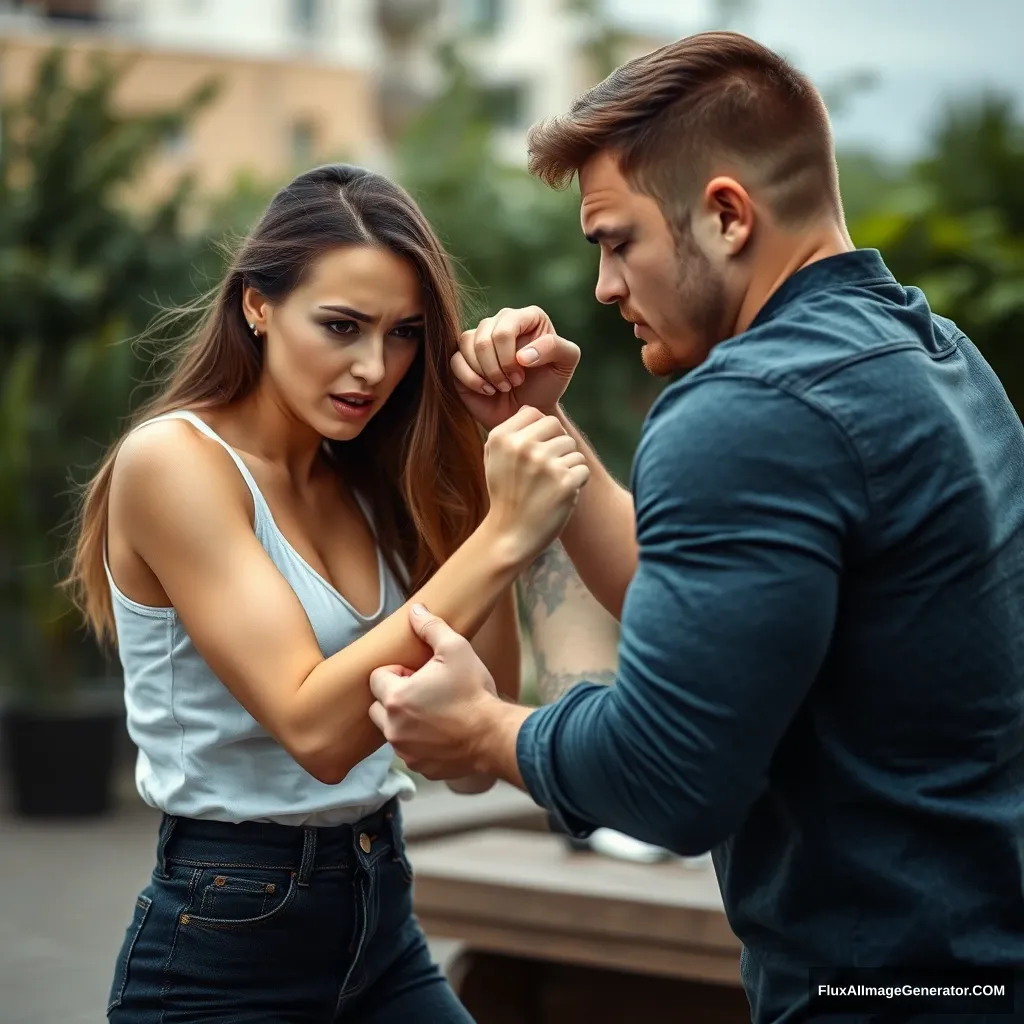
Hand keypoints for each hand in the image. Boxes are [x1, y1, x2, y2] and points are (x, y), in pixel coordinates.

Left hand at [369, 604, 500, 779]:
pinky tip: (444, 732)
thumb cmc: (474, 692)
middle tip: (425, 692)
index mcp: (396, 698)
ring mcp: (405, 751)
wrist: (495, 736)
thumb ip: (431, 628)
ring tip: (436, 711)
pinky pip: (410, 750)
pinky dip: (420, 741)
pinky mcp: (420, 767)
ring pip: (392, 729)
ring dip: (406, 719)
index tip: (419, 673)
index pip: (376, 677)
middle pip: (378, 705)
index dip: (397, 671)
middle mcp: (393, 728)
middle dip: (395, 696)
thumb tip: (415, 611)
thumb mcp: (456, 649)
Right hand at [452, 306, 580, 429]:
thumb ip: (555, 348)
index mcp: (525, 316)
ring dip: (485, 373)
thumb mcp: (564, 364)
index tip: (523, 375)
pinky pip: (455, 361)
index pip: (506, 326)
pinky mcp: (461, 358)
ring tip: (501, 388)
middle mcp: (499, 322)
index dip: (510, 355)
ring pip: (467, 345)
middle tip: (512, 384)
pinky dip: (471, 380)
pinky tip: (487, 391)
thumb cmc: (547, 386)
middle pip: (484, 337)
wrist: (527, 410)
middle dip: (498, 367)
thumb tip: (522, 354)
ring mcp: (477, 339)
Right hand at [484, 405, 589, 562]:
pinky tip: (559, 495)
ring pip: (573, 449)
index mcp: (502, 437)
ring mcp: (545, 464)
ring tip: (548, 486)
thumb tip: (532, 411)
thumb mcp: (494, 459)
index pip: (535, 414)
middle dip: (555, 447)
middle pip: (557, 428)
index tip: (531, 455)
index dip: (538, 433)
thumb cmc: (506, 495)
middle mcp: (523, 447)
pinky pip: (582, 468)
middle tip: (543, 472)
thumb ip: (510, 432)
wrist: (510, 536)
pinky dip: (576, 482)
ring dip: (566, 467)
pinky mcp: (565, 482)